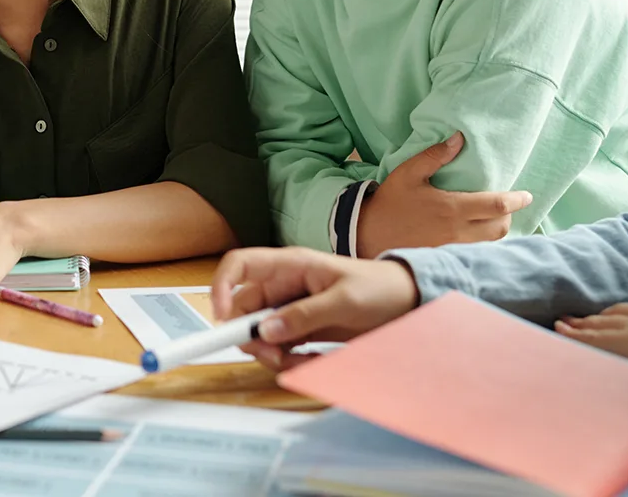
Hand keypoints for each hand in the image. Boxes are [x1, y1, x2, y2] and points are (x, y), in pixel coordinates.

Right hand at [211, 246, 419, 370]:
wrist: (407, 302)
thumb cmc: (379, 288)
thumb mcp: (345, 301)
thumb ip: (305, 315)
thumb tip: (266, 330)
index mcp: (289, 265)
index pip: (239, 265)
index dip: (220, 287)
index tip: (222, 320)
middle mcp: (283, 286)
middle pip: (243, 310)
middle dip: (251, 337)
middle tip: (274, 357)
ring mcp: (290, 308)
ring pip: (259, 334)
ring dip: (272, 354)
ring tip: (301, 362)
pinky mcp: (300, 328)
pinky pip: (279, 347)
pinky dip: (288, 360)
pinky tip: (312, 361)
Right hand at [355, 132, 532, 257]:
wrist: (369, 235)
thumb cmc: (390, 202)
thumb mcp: (408, 173)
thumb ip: (434, 155)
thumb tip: (459, 139)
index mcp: (453, 209)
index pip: (498, 206)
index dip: (517, 200)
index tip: (526, 195)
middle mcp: (459, 232)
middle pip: (502, 227)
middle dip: (509, 215)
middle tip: (506, 205)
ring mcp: (454, 248)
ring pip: (492, 242)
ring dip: (498, 229)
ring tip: (494, 218)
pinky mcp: (448, 257)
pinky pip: (477, 252)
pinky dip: (485, 242)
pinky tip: (478, 234)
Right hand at [555, 303, 627, 376]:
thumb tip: (612, 386)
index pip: (595, 339)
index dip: (575, 335)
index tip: (557, 329)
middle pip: (601, 325)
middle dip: (580, 324)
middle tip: (563, 321)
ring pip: (615, 315)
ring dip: (597, 316)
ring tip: (585, 317)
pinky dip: (618, 311)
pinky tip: (617, 312)